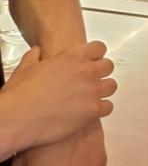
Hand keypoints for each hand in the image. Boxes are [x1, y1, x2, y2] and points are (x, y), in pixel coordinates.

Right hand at [0, 42, 115, 152]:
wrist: (18, 117)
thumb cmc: (20, 94)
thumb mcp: (26, 68)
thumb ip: (35, 57)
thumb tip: (37, 51)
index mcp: (73, 57)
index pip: (98, 48)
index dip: (95, 55)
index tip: (92, 60)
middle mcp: (87, 71)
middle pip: (108, 66)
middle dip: (101, 72)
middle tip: (90, 80)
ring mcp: (93, 91)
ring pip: (112, 86)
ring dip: (103, 90)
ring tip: (91, 96)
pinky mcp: (94, 110)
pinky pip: (109, 106)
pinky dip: (102, 109)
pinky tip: (90, 111)